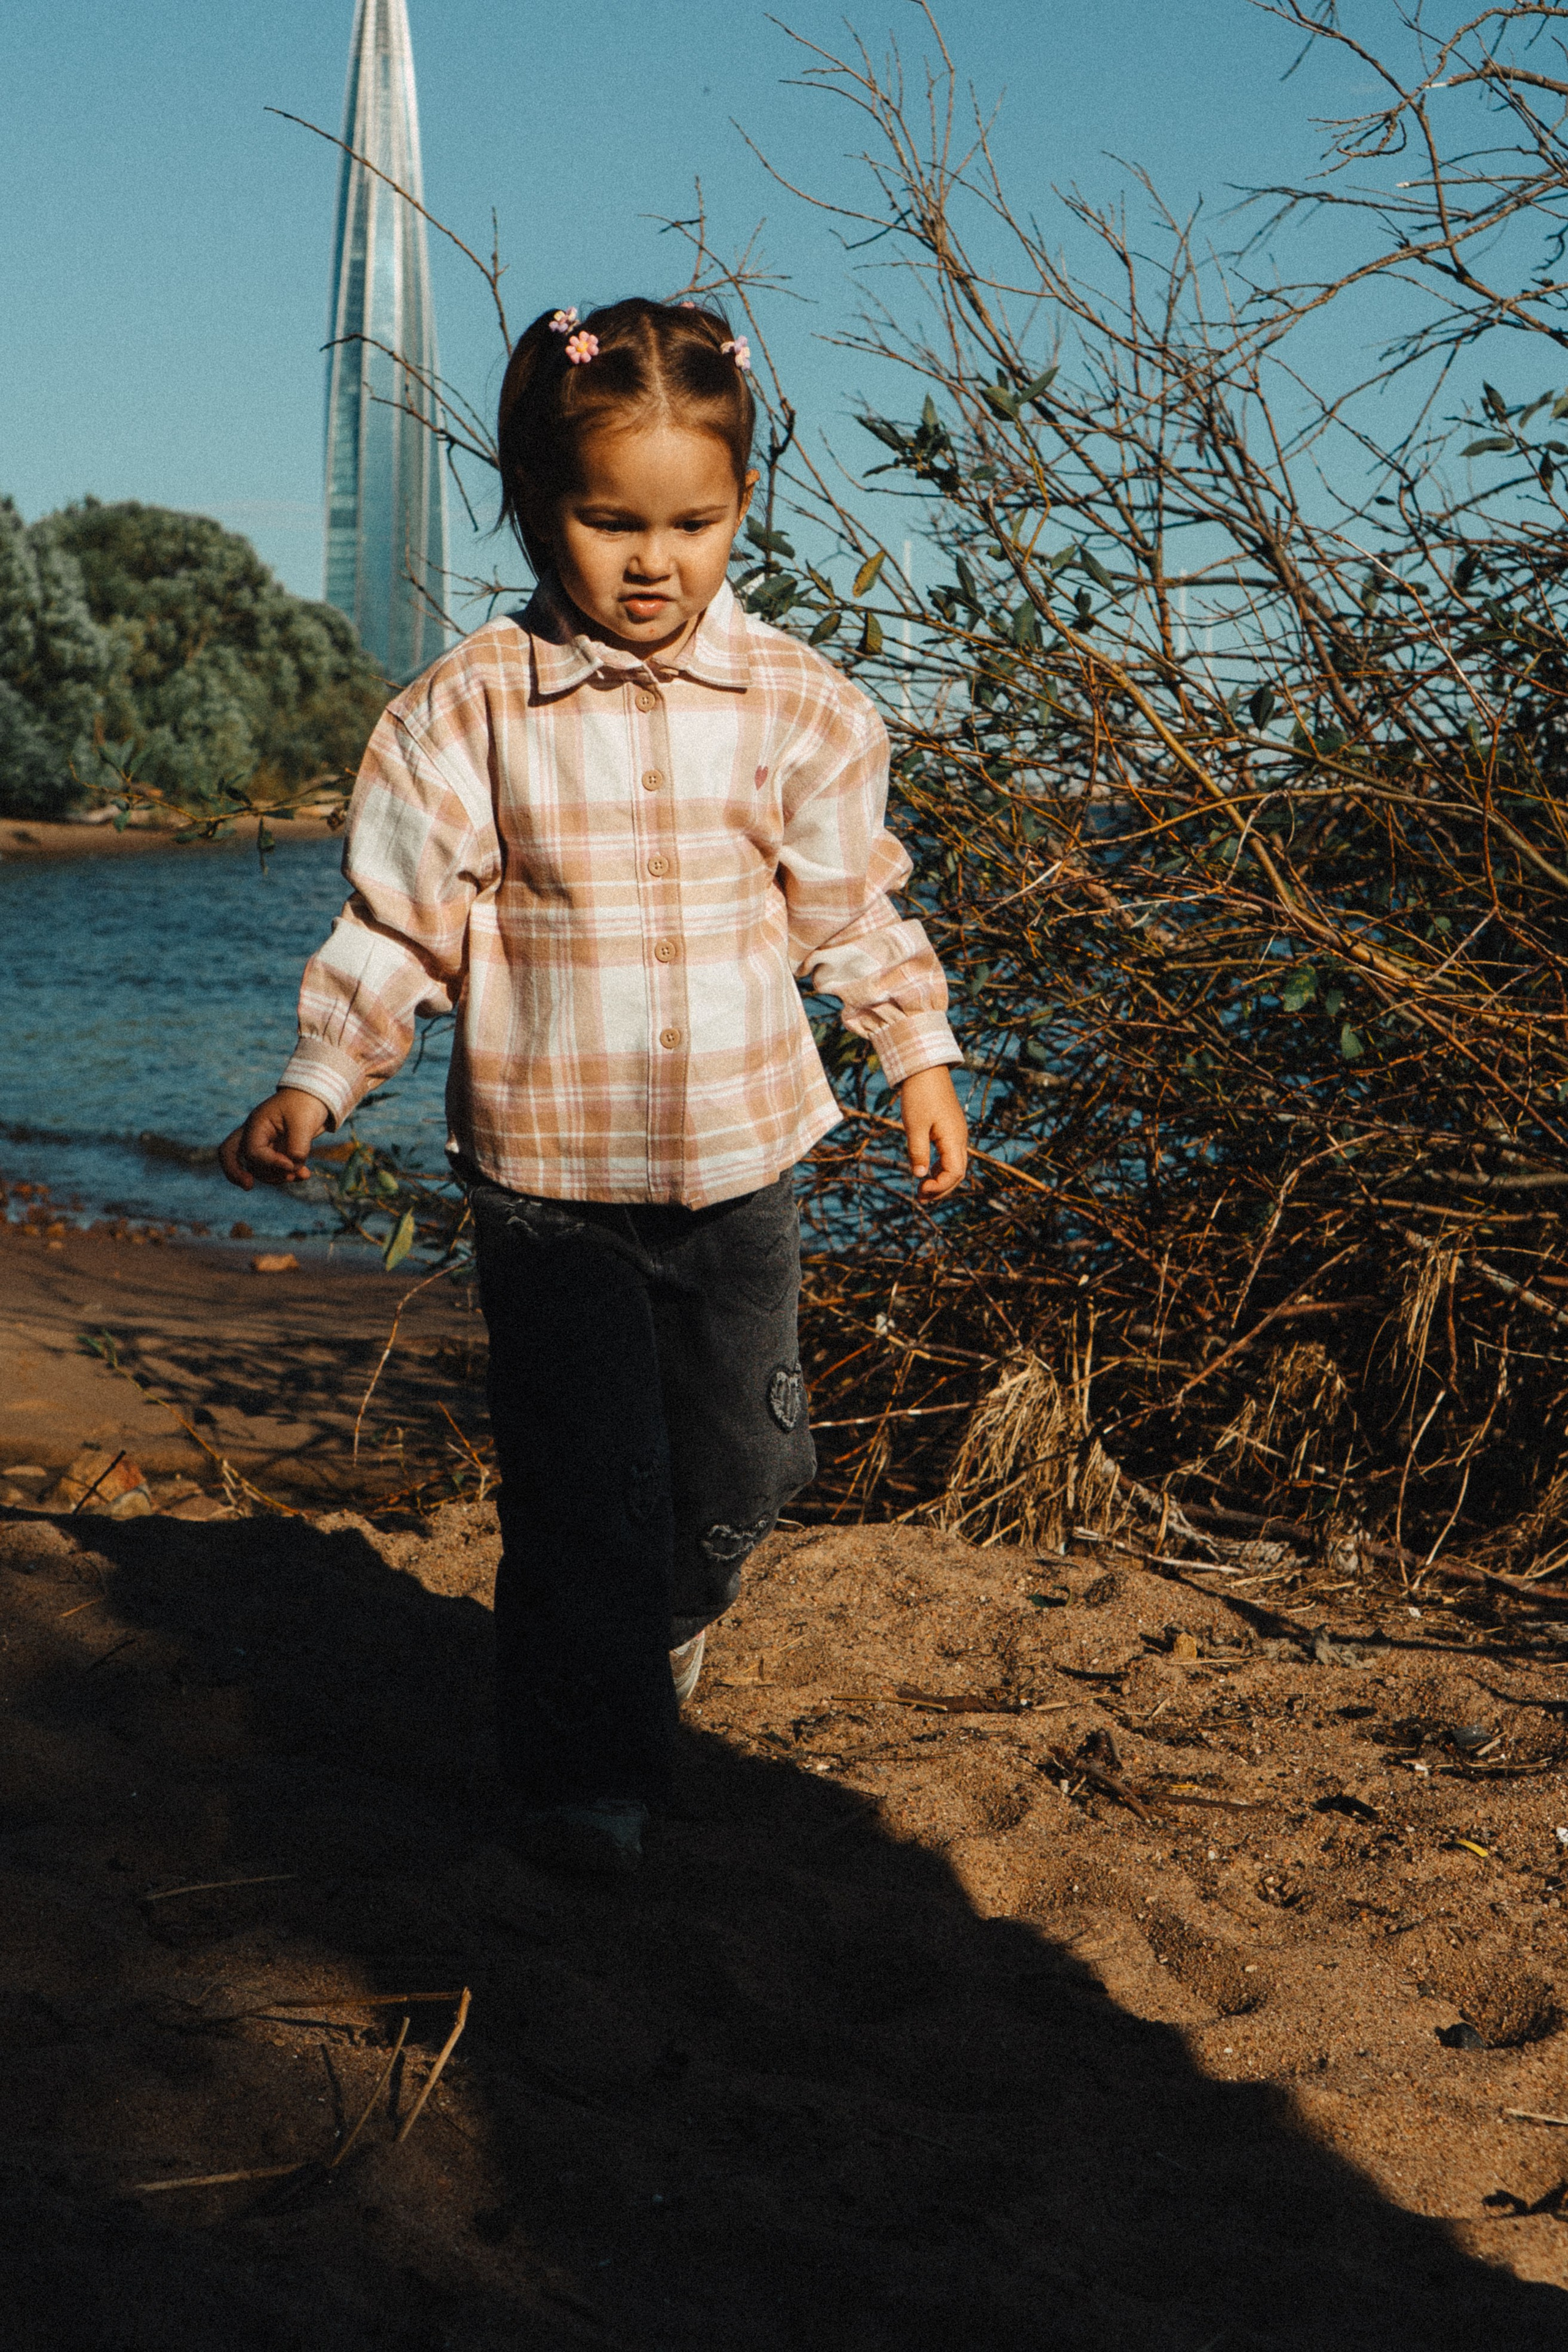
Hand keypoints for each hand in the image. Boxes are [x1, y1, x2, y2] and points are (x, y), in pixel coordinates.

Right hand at [218, 1088, 331, 1190]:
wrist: (315, 1095)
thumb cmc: (306, 1103)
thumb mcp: (304, 1123)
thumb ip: (298, 1147)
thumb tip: (294, 1168)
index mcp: (257, 1124)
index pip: (252, 1151)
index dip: (271, 1163)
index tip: (290, 1165)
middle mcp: (255, 1133)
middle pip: (230, 1154)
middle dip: (235, 1173)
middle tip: (248, 1186)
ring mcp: (263, 1142)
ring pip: (257, 1168)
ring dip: (278, 1177)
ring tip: (301, 1175)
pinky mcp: (276, 1150)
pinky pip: (274, 1168)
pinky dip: (289, 1174)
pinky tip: (306, 1175)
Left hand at [898, 1064, 967, 1201]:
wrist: (925, 1069)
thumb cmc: (919, 1095)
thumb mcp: (914, 1126)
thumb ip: (918, 1152)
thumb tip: (919, 1176)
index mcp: (954, 1138)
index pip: (954, 1173)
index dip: (939, 1187)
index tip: (920, 1189)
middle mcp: (960, 1138)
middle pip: (958, 1173)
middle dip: (941, 1188)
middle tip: (920, 1197)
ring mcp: (957, 1133)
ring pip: (955, 1164)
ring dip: (940, 1179)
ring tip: (922, 1189)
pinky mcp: (950, 1128)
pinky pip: (950, 1154)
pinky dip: (939, 1167)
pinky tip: (926, 1170)